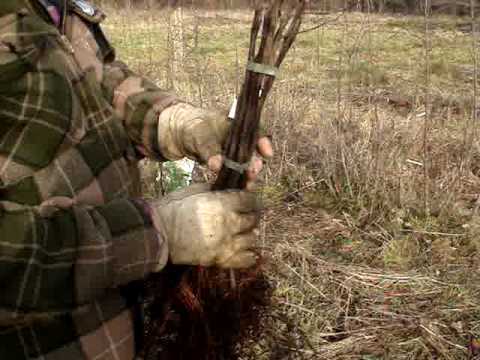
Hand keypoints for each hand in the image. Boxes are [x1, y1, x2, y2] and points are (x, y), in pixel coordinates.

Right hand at [150, 184, 259, 268]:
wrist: (158, 233)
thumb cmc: (173, 208)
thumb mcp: (195, 190)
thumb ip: (216, 189)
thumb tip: (230, 186)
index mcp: (222, 203)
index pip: (249, 199)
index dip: (250, 199)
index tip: (248, 200)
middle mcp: (228, 222)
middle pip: (252, 219)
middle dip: (251, 215)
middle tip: (246, 215)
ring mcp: (226, 243)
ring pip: (251, 239)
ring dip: (249, 234)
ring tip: (243, 233)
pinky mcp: (220, 259)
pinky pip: (245, 260)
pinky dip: (249, 255)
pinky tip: (247, 251)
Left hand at [157, 103, 272, 188]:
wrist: (175, 133)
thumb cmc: (190, 125)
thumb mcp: (199, 134)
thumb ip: (209, 149)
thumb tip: (217, 165)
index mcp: (235, 124)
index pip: (255, 131)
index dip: (264, 142)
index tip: (267, 153)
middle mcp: (236, 138)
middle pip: (252, 151)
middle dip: (255, 163)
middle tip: (254, 172)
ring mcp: (230, 152)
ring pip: (244, 164)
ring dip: (247, 174)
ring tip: (248, 184)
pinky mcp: (223, 164)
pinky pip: (233, 172)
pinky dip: (235, 180)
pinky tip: (237, 188)